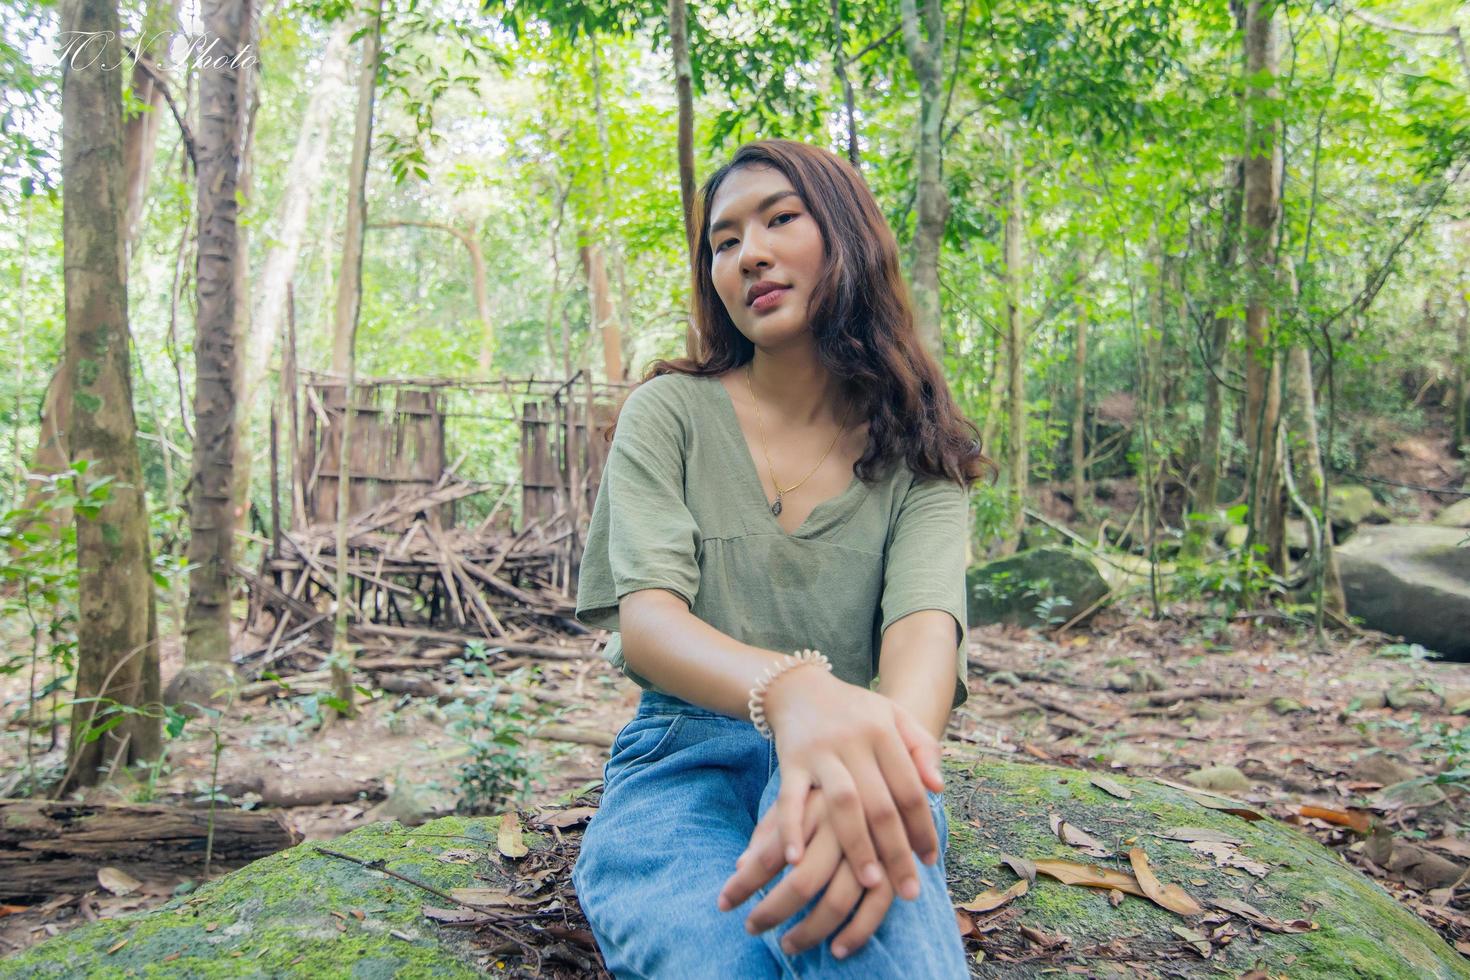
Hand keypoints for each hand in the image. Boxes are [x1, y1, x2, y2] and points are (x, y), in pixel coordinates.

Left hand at [717, 787, 893, 959]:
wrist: (883, 754)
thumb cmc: (829, 783)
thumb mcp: (796, 795)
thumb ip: (771, 830)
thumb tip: (741, 866)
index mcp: (811, 804)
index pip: (769, 853)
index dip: (743, 883)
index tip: (723, 903)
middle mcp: (840, 824)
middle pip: (802, 881)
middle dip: (773, 911)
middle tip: (751, 927)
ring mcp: (871, 844)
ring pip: (838, 900)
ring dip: (811, 931)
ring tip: (787, 945)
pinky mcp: (895, 860)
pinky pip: (877, 906)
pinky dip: (857, 932)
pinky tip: (836, 949)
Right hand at [761, 665, 944, 905]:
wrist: (799, 687)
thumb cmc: (855, 711)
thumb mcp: (894, 716)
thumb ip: (921, 746)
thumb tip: (938, 787)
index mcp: (884, 732)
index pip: (910, 788)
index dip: (924, 827)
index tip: (931, 861)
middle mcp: (854, 741)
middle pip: (881, 805)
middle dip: (897, 852)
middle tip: (909, 890)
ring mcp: (820, 752)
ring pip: (843, 804)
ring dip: (858, 846)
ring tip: (871, 883)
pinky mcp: (790, 760)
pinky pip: (789, 798)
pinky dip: (791, 828)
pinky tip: (796, 859)